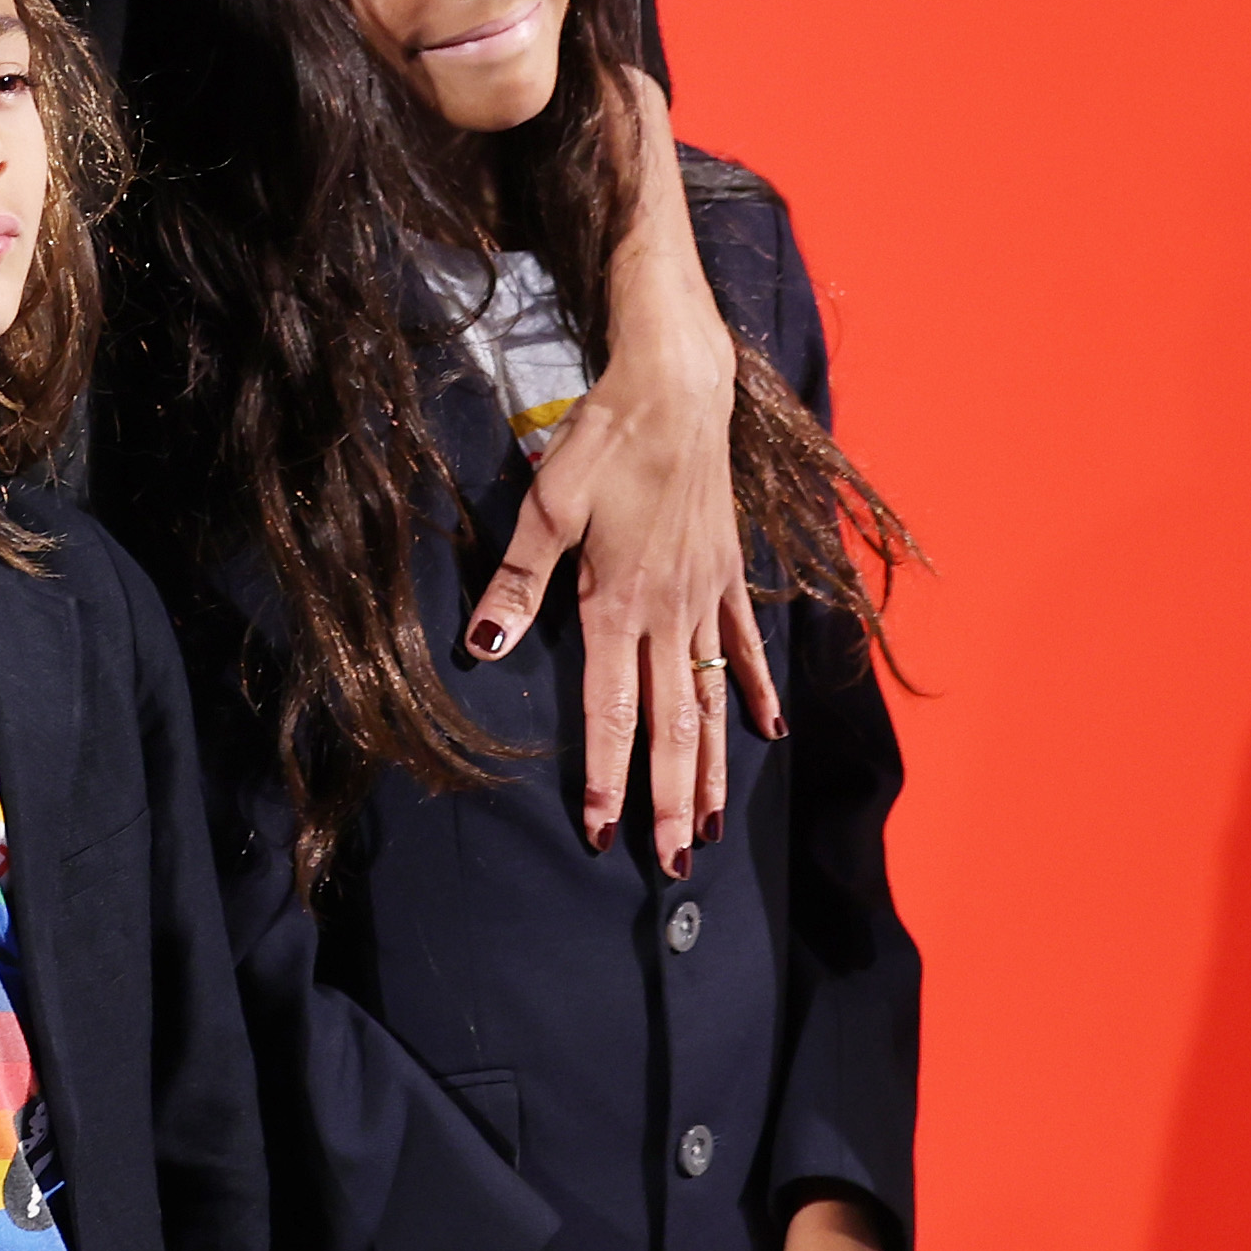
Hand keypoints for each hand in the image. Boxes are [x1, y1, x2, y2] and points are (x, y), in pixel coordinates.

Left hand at [462, 67, 768, 872]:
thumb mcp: (546, 504)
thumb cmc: (604, 439)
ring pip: (709, 700)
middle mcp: (668, 612)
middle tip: (671, 863)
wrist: (678, 386)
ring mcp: (705, 597)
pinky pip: (741, 646)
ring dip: (708, 764)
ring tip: (707, 823)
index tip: (600, 832)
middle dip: (665, 798)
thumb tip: (483, 645)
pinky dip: (752, 690)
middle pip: (668, 725)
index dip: (604, 776)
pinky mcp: (724, 574)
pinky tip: (767, 730)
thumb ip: (517, 582)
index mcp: (618, 604)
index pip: (610, 711)